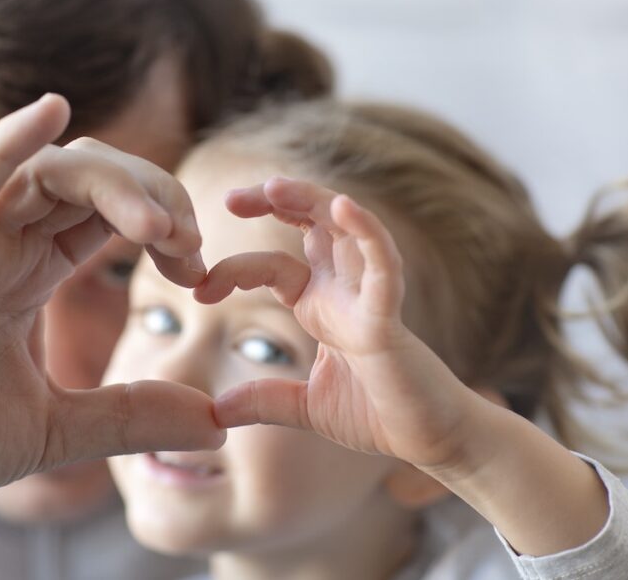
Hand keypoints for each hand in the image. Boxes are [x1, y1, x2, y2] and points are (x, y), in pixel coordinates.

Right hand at [0, 94, 223, 539]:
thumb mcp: (56, 430)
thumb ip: (132, 416)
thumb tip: (217, 418)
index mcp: (29, 275)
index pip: (108, 216)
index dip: (164, 225)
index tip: (200, 270)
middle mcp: (1, 249)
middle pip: (88, 182)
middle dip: (153, 197)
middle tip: (191, 244)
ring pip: (45, 175)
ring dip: (114, 184)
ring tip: (160, 226)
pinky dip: (5, 143)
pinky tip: (50, 109)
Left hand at [194, 176, 477, 470]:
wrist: (429, 440)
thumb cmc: (378, 414)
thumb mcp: (306, 407)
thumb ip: (264, 401)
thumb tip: (214, 411)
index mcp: (322, 306)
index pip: (275, 265)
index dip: (236, 268)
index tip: (198, 287)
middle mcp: (344, 291)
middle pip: (312, 226)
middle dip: (275, 203)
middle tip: (231, 198)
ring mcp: (368, 299)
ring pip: (345, 230)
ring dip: (313, 202)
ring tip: (275, 186)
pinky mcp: (390, 319)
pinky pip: (384, 267)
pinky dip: (368, 233)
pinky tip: (344, 207)